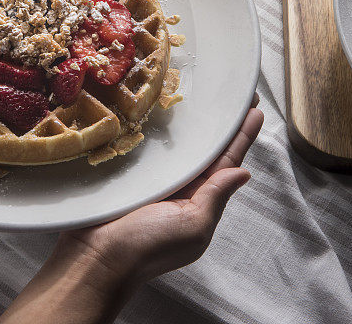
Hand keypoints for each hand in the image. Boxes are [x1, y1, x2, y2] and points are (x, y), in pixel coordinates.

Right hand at [0, 98, 262, 323]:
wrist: (95, 258)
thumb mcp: (193, 227)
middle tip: (238, 93)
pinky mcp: (132, 170)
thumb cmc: (147, 247)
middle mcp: (181, 185)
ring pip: (182, 144)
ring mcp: (157, 177)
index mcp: (200, 199)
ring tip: (209, 94)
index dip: (242, 136)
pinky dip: (162, 128)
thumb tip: (244, 173)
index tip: (256, 109)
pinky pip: (153, 144)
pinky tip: (165, 107)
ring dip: (195, 121)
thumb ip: (216, 197)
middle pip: (207, 148)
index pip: (227, 161)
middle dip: (223, 123)